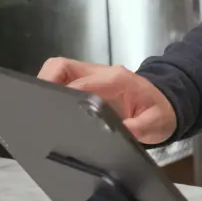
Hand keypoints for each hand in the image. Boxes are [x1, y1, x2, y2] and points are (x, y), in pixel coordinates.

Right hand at [37, 58, 177, 144]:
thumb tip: (120, 133)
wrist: (166, 101)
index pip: (82, 83)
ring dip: (45, 85)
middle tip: (35, 108)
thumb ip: (139, 128)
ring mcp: (92, 76)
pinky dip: (52, 89)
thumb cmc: (160, 111)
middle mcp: (100, 74)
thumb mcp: (155, 124)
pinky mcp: (87, 82)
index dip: (64, 95)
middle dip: (45, 83)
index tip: (50, 112)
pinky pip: (63, 79)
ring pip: (59, 70)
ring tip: (37, 110)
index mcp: (116, 80)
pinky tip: (48, 110)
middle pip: (62, 67)